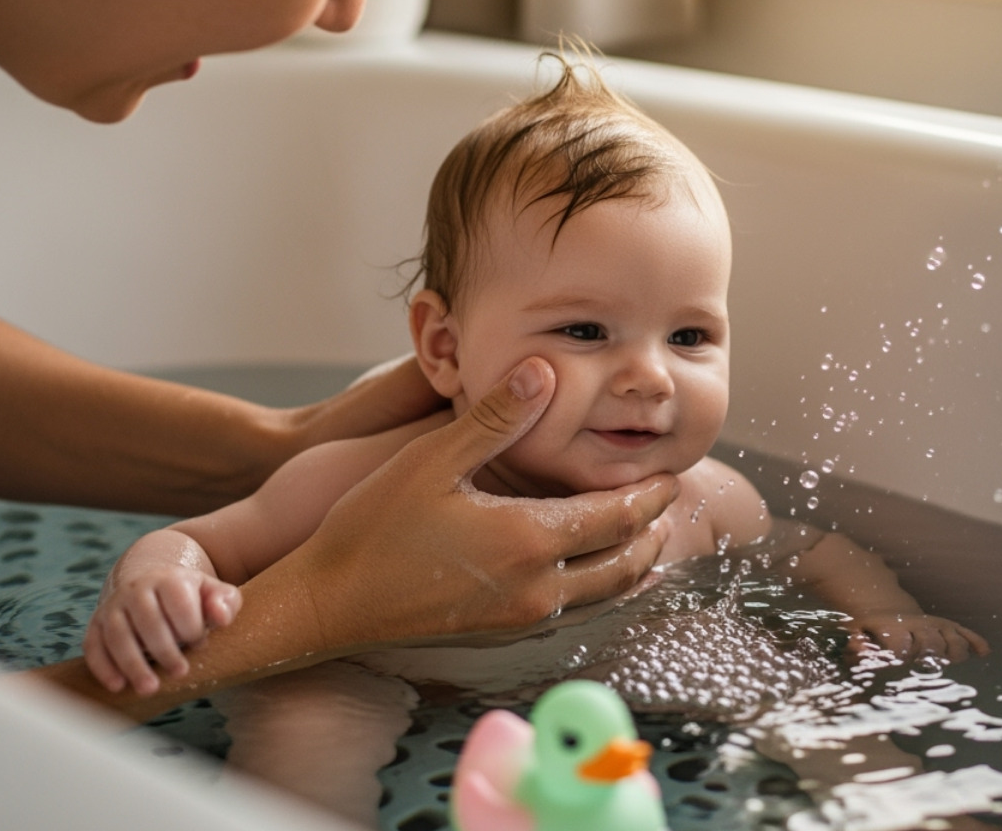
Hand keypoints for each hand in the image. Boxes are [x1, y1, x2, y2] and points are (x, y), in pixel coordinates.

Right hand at [83, 566, 242, 694]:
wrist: (150, 582)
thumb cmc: (189, 596)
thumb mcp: (212, 593)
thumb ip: (225, 603)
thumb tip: (221, 618)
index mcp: (169, 579)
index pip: (179, 603)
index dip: (191, 628)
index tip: (200, 644)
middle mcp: (137, 588)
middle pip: (148, 620)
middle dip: (165, 650)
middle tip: (180, 672)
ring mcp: (114, 605)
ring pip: (118, 635)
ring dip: (133, 664)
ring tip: (150, 688)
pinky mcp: (96, 623)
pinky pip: (94, 645)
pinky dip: (103, 667)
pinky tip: (118, 686)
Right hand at [245, 358, 676, 647]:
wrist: (330, 601)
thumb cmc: (373, 527)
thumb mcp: (432, 460)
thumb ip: (495, 418)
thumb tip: (543, 369)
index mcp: (528, 540)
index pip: (617, 518)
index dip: (650, 494)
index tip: (672, 472)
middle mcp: (536, 588)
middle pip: (625, 563)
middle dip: (653, 530)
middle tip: (668, 498)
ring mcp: (520, 616)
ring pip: (605, 594)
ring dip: (633, 562)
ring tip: (647, 531)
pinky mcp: (502, 631)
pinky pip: (575, 609)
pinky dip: (602, 585)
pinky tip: (594, 565)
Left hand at [846, 611, 990, 662]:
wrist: (885, 607)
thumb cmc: (871, 628)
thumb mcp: (856, 630)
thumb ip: (855, 643)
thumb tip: (856, 647)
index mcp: (894, 626)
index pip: (900, 641)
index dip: (902, 654)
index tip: (903, 668)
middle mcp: (918, 624)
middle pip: (931, 640)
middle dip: (933, 655)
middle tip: (933, 672)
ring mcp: (935, 624)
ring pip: (952, 636)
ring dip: (956, 651)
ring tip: (957, 666)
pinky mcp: (948, 625)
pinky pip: (965, 631)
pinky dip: (975, 641)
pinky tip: (984, 653)